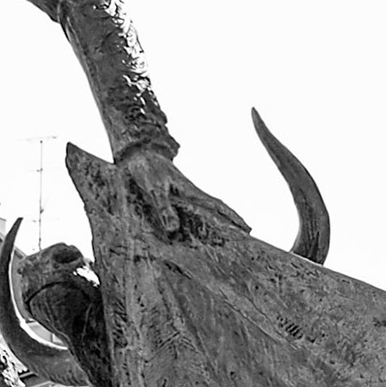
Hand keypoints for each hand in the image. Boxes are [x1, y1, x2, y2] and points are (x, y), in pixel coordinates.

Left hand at [118, 146, 251, 241]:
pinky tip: (202, 222)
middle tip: (247, 232)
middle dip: (232, 218)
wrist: (138, 154)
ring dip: (220, 217)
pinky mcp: (177, 193)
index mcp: (191, 191)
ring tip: (230, 230)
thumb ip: (164, 209)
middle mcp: (192, 192)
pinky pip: (195, 206)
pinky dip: (203, 215)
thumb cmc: (147, 169)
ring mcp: (186, 192)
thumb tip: (174, 229)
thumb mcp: (154, 190)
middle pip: (217, 207)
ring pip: (208, 206)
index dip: (232, 217)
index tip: (246, 227)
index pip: (217, 206)